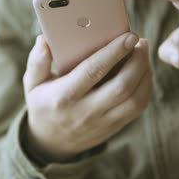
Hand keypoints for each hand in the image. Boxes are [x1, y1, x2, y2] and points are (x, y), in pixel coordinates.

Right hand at [23, 33, 151, 162]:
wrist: (51, 142)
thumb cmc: (43, 105)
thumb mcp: (32, 84)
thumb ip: (37, 61)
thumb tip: (43, 39)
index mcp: (63, 96)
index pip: (93, 71)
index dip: (114, 52)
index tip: (129, 35)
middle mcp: (85, 111)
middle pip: (122, 86)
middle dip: (137, 61)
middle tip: (141, 41)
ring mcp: (102, 122)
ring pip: (135, 99)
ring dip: (145, 74)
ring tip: (143, 54)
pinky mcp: (114, 127)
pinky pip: (138, 108)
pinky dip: (146, 88)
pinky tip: (144, 72)